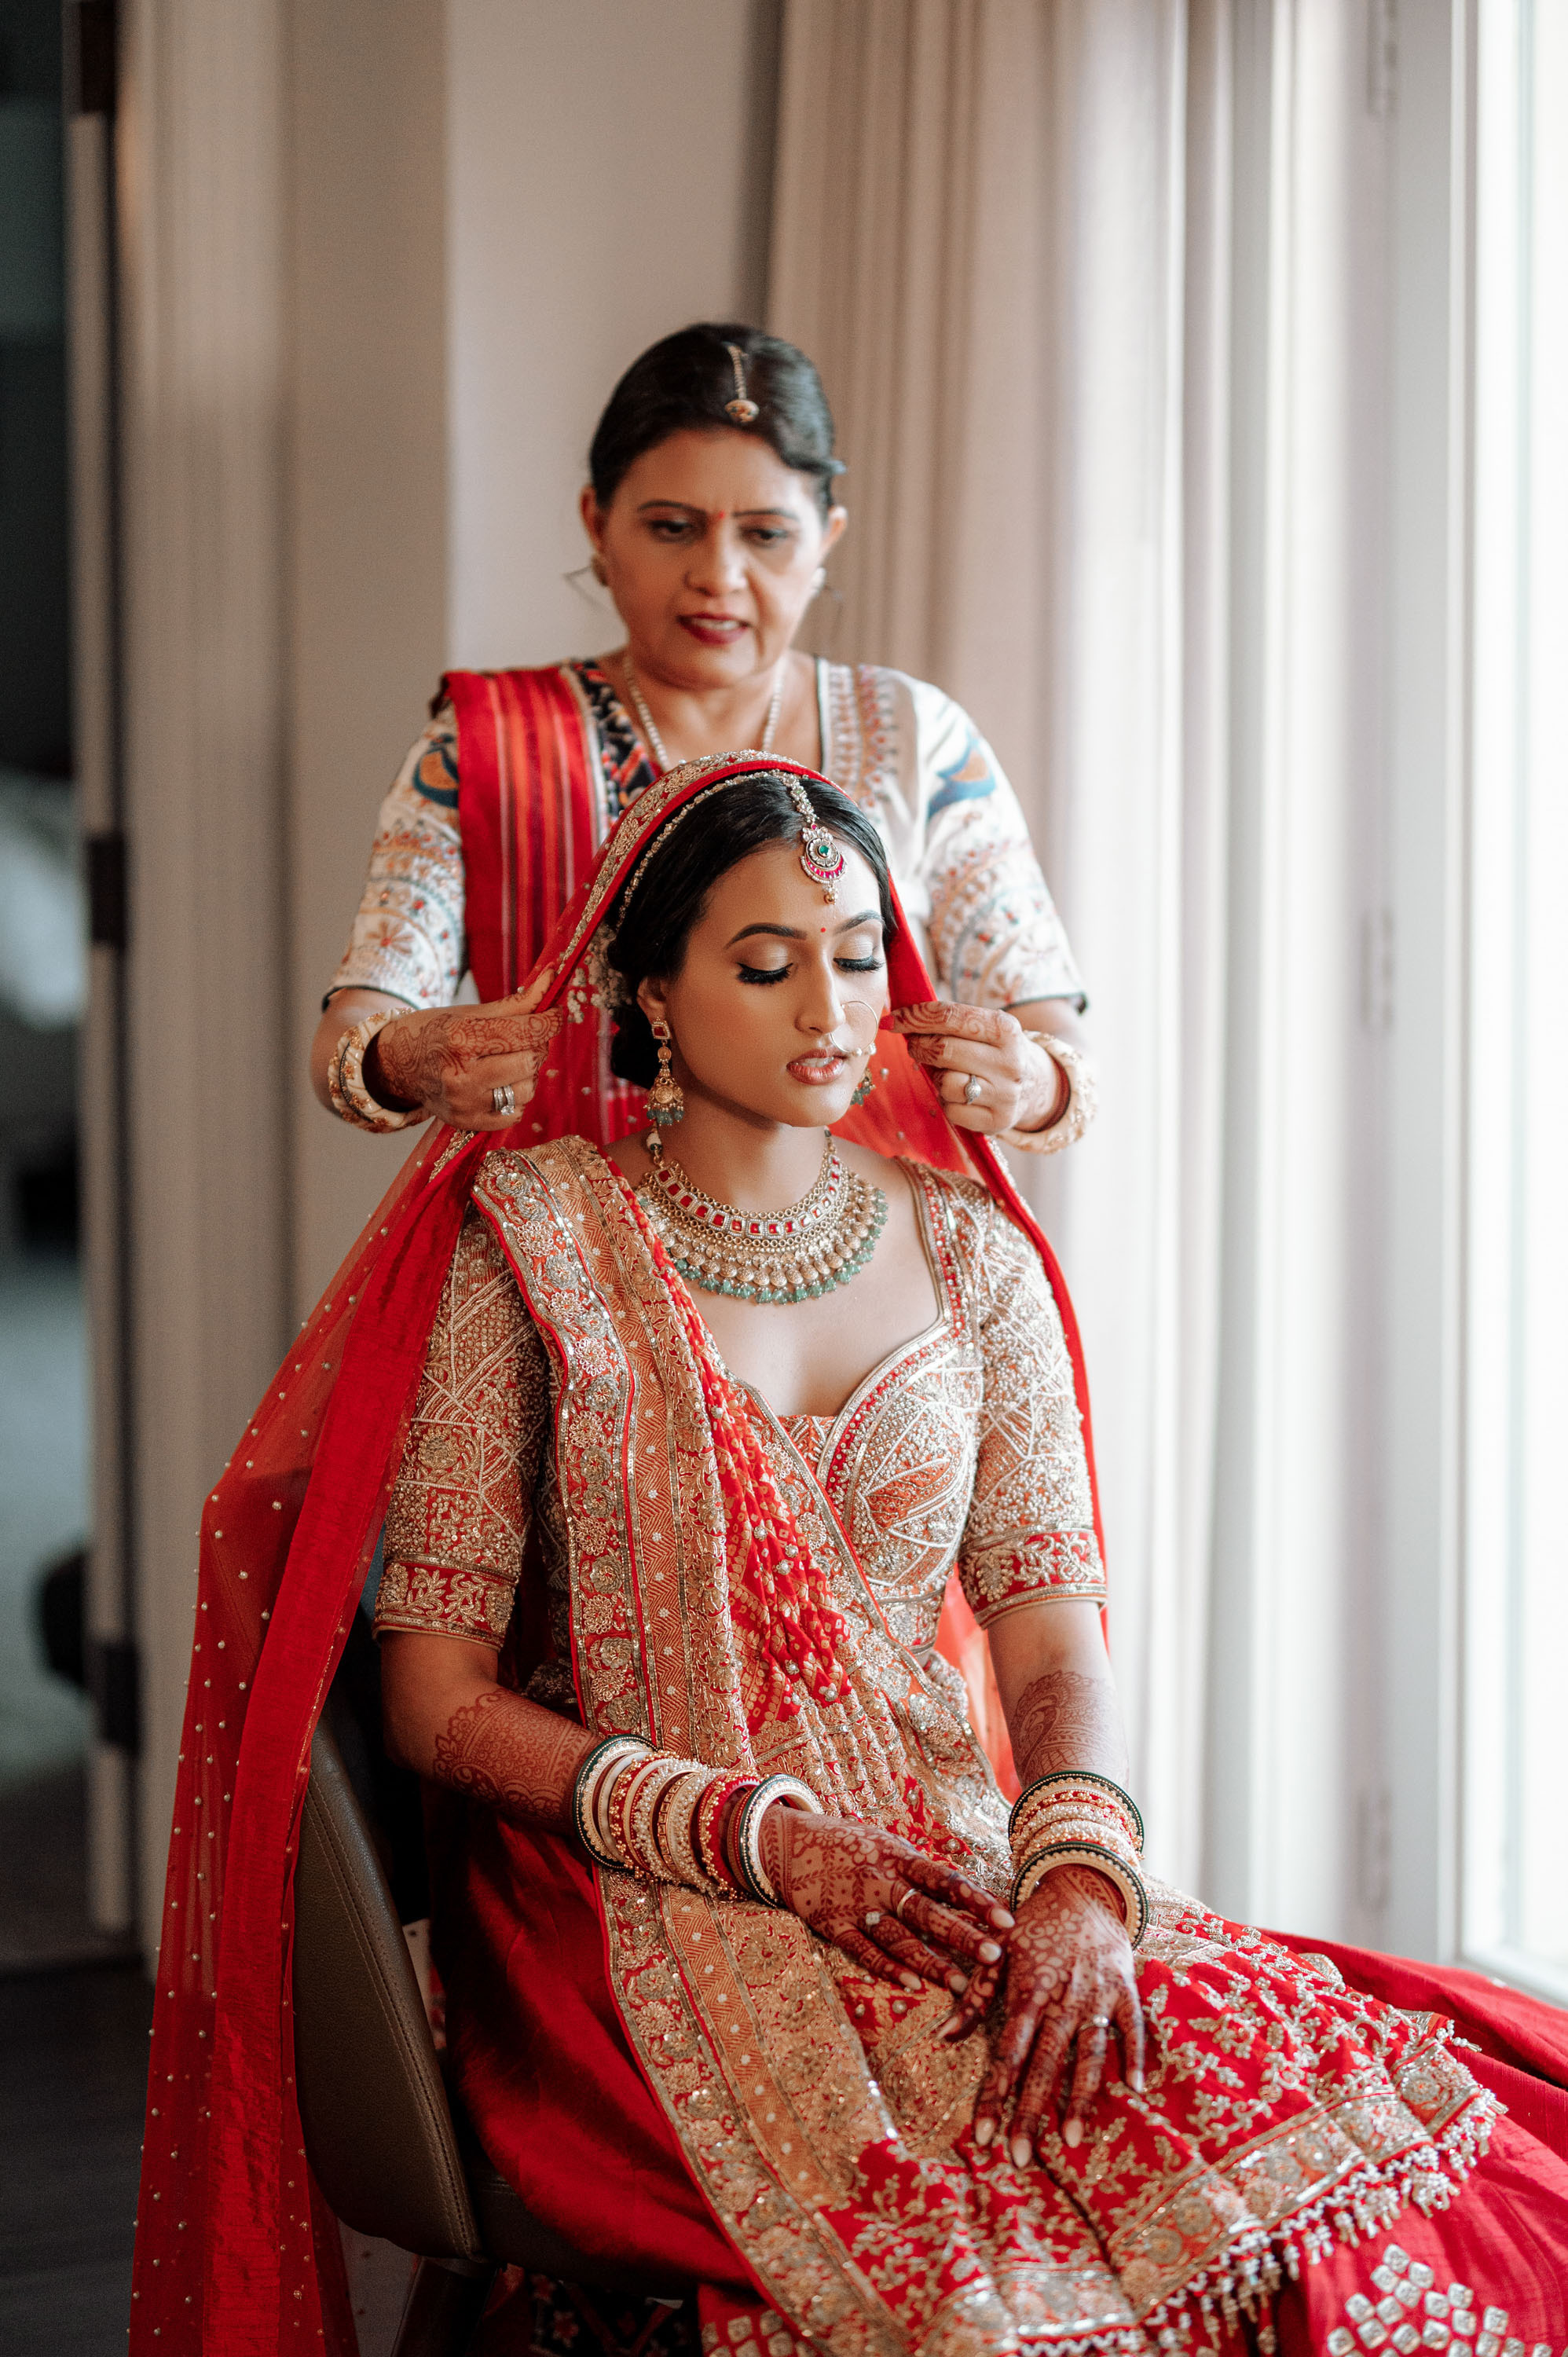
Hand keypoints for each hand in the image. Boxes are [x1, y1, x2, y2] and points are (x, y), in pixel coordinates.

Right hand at [368, 968, 559, 1129]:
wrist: (397, 1065)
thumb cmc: (436, 1033)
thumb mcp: (469, 1013)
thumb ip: (515, 1004)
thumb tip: (550, 980)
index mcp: (460, 1038)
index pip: (523, 1031)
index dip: (549, 1021)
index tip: (556, 1014)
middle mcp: (460, 1074)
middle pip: (529, 1061)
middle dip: (535, 1047)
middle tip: (524, 1039)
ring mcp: (464, 1103)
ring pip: (526, 1090)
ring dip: (526, 1075)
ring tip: (507, 1063)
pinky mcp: (467, 1123)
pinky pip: (515, 1114)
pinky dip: (514, 1098)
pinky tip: (498, 1085)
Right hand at [758, 1806, 1013, 1995]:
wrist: (790, 1842)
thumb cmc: (850, 1844)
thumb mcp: (887, 1845)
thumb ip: (919, 1870)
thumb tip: (963, 1891)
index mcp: (900, 1857)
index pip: (946, 1881)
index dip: (978, 1901)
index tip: (1006, 1920)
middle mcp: (882, 1881)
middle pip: (929, 1913)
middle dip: (964, 1936)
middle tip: (995, 1957)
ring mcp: (857, 1905)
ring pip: (900, 1938)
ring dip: (931, 1963)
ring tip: (961, 1985)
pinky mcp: (834, 1924)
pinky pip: (864, 1950)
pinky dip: (887, 1967)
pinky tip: (912, 1984)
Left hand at [891, 1004, 1065, 1135]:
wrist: (1035, 1085)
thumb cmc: (994, 1051)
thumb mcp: (985, 1027)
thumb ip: (949, 1021)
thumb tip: (899, 1018)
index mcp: (1006, 1028)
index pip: (949, 1016)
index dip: (915, 1016)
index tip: (893, 1020)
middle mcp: (1010, 1061)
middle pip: (943, 1050)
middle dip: (919, 1046)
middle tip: (915, 1046)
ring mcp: (1005, 1094)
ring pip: (945, 1083)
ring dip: (937, 1078)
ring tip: (948, 1073)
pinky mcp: (997, 1120)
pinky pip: (951, 1110)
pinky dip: (947, 1102)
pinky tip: (960, 1096)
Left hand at [951, 1864, 1143, 2162]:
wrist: (1082, 1887)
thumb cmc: (1033, 1925)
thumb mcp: (997, 1952)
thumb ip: (974, 1995)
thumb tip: (943, 2037)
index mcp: (1027, 1989)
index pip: (1007, 2051)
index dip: (995, 2095)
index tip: (984, 2136)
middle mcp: (1061, 1997)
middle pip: (1044, 2063)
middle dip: (1030, 2112)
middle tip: (1020, 2157)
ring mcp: (1096, 1994)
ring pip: (1089, 2054)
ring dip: (1081, 2098)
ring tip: (1071, 2141)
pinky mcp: (1126, 1989)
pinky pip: (1133, 2028)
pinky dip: (1136, 2056)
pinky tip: (1135, 2091)